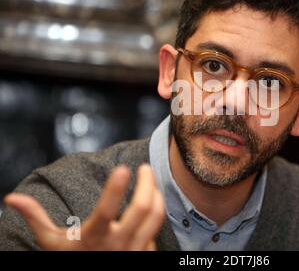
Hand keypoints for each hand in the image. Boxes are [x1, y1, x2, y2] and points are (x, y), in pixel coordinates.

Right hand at [4, 164, 165, 249]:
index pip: (106, 210)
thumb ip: (36, 218)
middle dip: (147, 183)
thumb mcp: (52, 242)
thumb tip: (11, 198)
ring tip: (151, 181)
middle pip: (142, 208)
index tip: (122, 168)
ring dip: (156, 194)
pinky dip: (155, 212)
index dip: (115, 188)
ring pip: (155, 217)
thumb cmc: (72, 258)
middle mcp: (117, 244)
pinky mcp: (146, 253)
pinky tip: (151, 202)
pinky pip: (156, 229)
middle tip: (145, 167)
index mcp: (93, 237)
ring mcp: (134, 250)